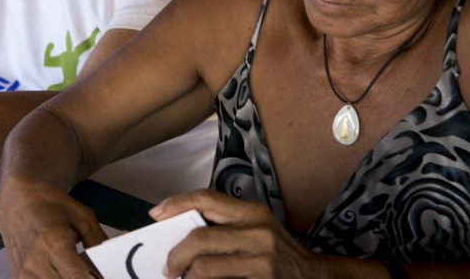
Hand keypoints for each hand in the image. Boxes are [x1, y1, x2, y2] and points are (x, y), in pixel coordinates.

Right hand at [0, 175, 105, 277]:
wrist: (14, 202)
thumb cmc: (47, 204)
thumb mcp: (81, 216)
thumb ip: (99, 243)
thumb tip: (114, 266)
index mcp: (52, 242)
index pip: (76, 277)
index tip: (100, 275)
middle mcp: (35, 263)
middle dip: (86, 278)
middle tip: (93, 270)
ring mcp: (24, 276)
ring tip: (77, 268)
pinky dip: (57, 278)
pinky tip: (61, 271)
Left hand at [151, 189, 318, 277]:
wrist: (314, 275)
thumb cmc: (276, 249)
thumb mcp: (256, 226)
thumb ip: (224, 223)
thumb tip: (179, 226)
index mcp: (251, 212)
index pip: (206, 198)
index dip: (176, 203)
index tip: (155, 214)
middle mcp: (257, 232)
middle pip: (200, 237)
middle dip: (176, 253)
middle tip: (168, 266)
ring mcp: (261, 259)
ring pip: (206, 267)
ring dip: (186, 275)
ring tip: (181, 278)